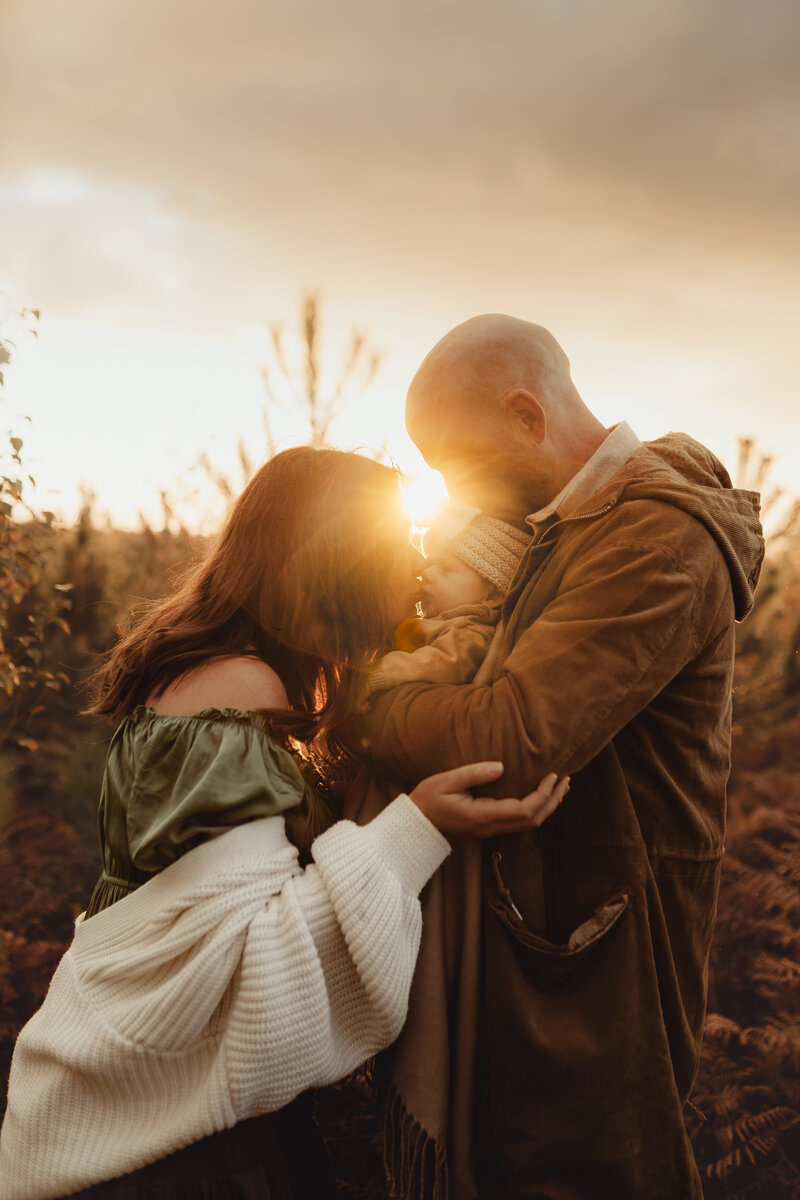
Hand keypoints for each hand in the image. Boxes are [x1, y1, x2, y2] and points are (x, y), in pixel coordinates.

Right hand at [409, 762, 568, 837]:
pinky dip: (536, 808)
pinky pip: (520, 821)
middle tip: (565, 778)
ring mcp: (491, 830)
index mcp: (482, 816)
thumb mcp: (446, 781)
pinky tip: (540, 795)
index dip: (542, 794)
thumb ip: (473, 773)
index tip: (552, 775)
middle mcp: (491, 827)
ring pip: (529, 823)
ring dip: (547, 805)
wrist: (416, 824)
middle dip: (552, 799)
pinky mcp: (490, 826)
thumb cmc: (428, 799)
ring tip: (559, 785)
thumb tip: (501, 766)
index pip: (523, 810)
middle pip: (533, 820)